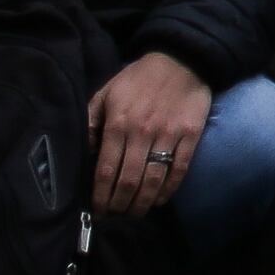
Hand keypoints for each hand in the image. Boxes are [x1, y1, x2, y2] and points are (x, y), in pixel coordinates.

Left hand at [88, 51, 212, 218]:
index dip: (100, 196)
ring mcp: (169, 135)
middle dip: (119, 205)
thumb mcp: (105, 94)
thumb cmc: (138, 79)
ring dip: (142, 203)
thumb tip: (83, 155)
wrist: (181, 58)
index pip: (105, 171)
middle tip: (115, 216)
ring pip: (153, 179)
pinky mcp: (191, 135)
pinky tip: (159, 199)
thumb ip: (91, 123)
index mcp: (118, 124)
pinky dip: (169, 189)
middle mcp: (142, 132)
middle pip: (128, 181)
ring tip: (134, 214)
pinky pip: (179, 169)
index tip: (97, 211)